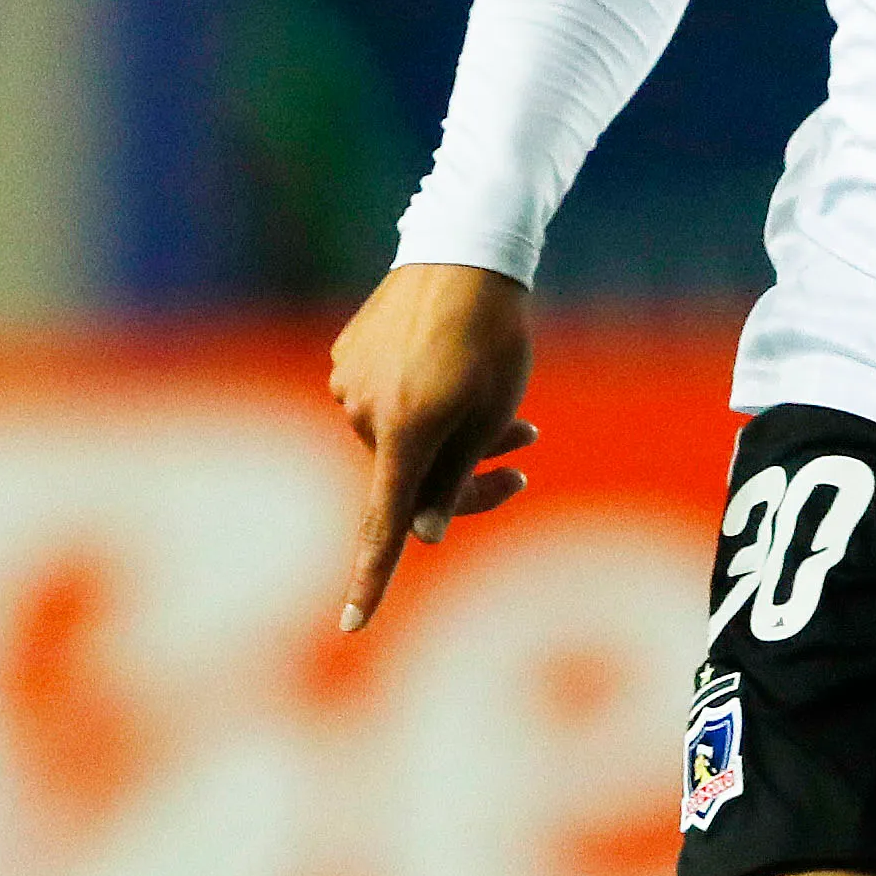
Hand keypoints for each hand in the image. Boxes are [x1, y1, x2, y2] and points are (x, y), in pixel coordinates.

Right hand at [323, 264, 538, 633]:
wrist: (466, 250)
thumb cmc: (494, 337)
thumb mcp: (490, 415)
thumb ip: (452, 480)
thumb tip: (417, 532)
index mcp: (401, 436)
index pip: (383, 527)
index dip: (371, 581)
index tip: (352, 625)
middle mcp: (362, 414)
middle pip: (407, 478)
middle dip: (464, 477)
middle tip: (526, 452)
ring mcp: (349, 382)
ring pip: (401, 439)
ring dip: (452, 436)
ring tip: (517, 414)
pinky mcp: (349, 354)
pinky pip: (387, 400)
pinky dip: (425, 404)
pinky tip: (460, 370)